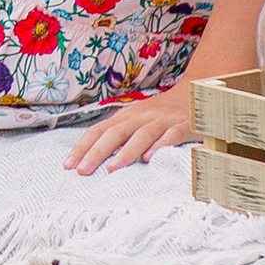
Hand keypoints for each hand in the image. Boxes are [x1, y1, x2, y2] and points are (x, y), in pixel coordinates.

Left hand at [64, 84, 194, 174]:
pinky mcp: (185, 125)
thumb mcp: (137, 120)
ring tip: (112, 169)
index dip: (83, 146)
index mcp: (126, 116)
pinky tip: (150, 158)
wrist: (196, 92)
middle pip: (115, 133)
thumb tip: (91, 156)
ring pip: (141, 134)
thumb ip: (119, 134)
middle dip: (97, 152)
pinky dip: (160, 145)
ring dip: (126, 152)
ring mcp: (163, 120)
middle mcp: (141, 116)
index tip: (68, 165)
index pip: (99, 130)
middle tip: (83, 171)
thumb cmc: (160, 113)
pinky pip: (171, 135)